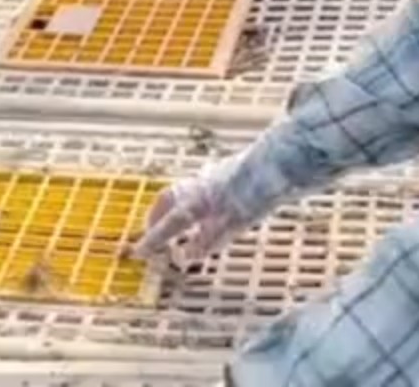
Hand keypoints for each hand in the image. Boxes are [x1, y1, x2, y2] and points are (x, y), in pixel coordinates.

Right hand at [134, 152, 267, 267]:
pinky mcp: (229, 173)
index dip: (153, 239)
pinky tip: (208, 210)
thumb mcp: (231, 225)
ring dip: (176, 207)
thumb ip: (206, 240)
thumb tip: (184, 254)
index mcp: (196, 199)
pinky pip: (201, 188)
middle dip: (158, 216)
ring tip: (179, 224)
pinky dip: (195, 201)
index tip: (138, 252)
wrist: (279, 164)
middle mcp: (199, 185)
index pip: (169, 223)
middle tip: (153, 231)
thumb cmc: (255, 195)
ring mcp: (213, 176)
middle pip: (169, 199)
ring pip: (185, 192)